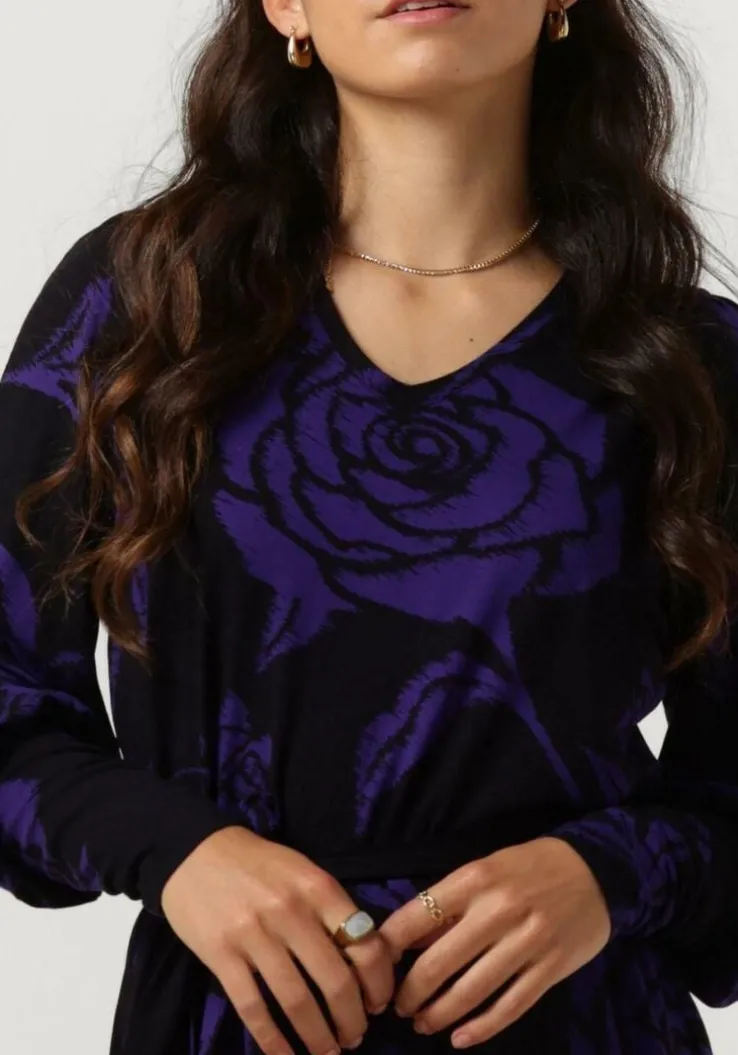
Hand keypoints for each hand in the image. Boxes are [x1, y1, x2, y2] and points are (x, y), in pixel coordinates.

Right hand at [161, 826, 394, 1054]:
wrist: (195, 851)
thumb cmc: (258, 863)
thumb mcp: (303, 872)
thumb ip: (331, 908)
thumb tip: (366, 956)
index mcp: (318, 888)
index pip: (365, 944)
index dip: (379, 984)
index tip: (378, 1004)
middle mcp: (291, 911)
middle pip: (335, 980)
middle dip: (351, 1019)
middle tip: (354, 1037)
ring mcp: (254, 935)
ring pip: (297, 1001)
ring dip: (318, 1037)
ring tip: (328, 1052)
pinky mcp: (221, 955)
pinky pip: (253, 1008)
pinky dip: (273, 1040)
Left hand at [378, 836, 610, 1047]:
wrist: (598, 871)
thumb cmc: (530, 868)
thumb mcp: (486, 870)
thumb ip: (450, 903)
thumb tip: (407, 942)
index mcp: (476, 878)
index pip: (418, 916)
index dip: (389, 947)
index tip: (374, 966)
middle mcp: (499, 910)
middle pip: (440, 962)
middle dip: (411, 991)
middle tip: (398, 1006)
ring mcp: (528, 942)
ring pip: (472, 990)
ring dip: (440, 1013)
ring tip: (422, 1023)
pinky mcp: (551, 969)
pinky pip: (510, 1006)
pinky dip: (482, 1027)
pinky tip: (461, 1038)